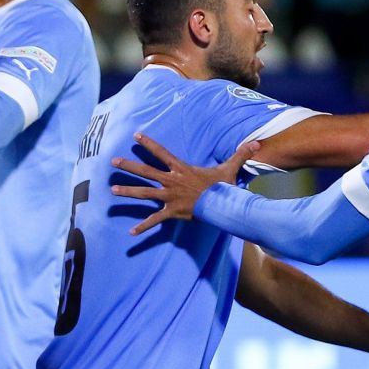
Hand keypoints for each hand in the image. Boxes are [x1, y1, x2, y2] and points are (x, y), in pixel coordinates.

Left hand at [109, 133, 260, 234]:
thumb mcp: (230, 168)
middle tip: (112, 161)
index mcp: (180, 169)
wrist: (221, 205)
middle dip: (129, 165)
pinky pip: (154, 220)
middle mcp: (171, 181)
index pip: (161, 152)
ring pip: (144, 193)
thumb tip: (256, 143)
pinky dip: (143, 227)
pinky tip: (130, 233)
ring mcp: (169, 196)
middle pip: (146, 171)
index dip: (148, 143)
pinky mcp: (171, 211)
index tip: (135, 135)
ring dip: (128, 191)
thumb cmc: (223, 187)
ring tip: (112, 190)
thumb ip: (240, 154)